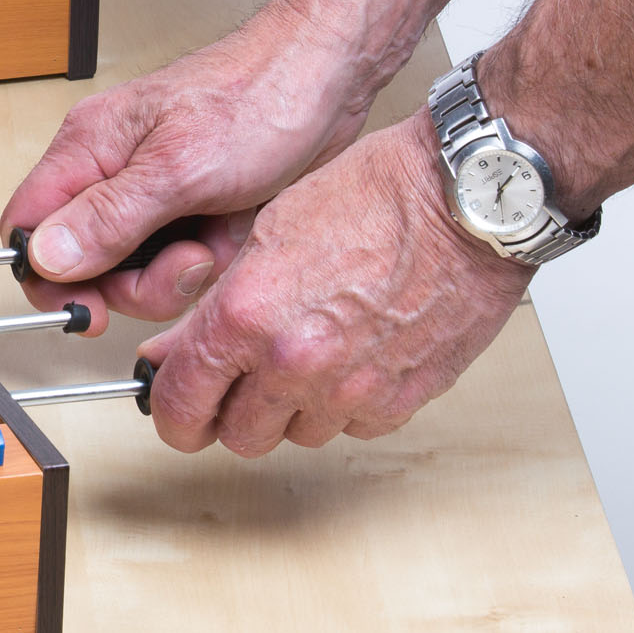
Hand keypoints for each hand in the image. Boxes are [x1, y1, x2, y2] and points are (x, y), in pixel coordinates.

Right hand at [0, 1, 373, 329]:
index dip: (49, 278)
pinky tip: (233, 232)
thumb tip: (44, 257)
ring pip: (136, 271)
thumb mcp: (180, 169)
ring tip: (216, 239)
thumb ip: (108, 218)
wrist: (331, 77)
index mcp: (88, 150)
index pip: (27, 228)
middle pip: (85, 264)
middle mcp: (111, 173)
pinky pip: (180, 262)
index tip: (91, 307)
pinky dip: (210, 260)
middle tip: (185, 263)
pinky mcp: (192, 208)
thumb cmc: (260, 96)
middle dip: (135, 283)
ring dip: (180, 273)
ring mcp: (152, 194)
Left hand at [133, 114, 530, 456]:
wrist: (462, 203)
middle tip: (237, 381)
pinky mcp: (400, 403)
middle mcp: (294, 363)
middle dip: (231, 412)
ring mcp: (350, 390)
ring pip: (297, 435)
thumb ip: (215, 310)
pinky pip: (352, 426)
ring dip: (290, 408)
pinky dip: (344, 404)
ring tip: (306, 352)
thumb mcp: (265, 235)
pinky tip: (350, 356)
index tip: (172, 409)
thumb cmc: (372, 196)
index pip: (181, 404)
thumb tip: (173, 355)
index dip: (171, 413)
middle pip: (238, 436)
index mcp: (247, 317)